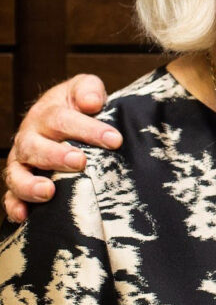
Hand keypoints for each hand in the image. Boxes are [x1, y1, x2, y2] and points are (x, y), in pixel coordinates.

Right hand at [3, 74, 118, 222]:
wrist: (61, 114)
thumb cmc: (77, 104)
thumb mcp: (84, 89)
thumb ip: (89, 90)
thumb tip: (92, 102)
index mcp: (46, 114)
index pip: (63, 119)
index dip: (88, 130)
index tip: (114, 140)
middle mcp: (30, 137)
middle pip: (35, 147)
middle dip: (56, 156)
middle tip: (79, 162)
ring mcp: (22, 161)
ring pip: (17, 174)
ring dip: (30, 185)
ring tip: (49, 192)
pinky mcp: (20, 181)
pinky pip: (11, 196)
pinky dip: (14, 206)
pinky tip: (24, 215)